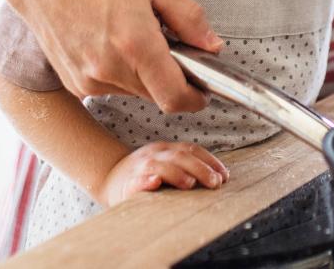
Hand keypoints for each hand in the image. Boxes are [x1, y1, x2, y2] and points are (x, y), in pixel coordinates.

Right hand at [10, 0, 222, 112]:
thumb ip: (189, 18)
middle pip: (157, 95)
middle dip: (170, 78)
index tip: (203, 91)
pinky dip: (121, 74)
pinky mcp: (75, 85)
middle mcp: (111, 69)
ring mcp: (90, 81)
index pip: (175, 97)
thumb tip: (213, 46)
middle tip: (166, 46)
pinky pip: (112, 88)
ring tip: (132, 38)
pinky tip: (110, 44)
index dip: (195, 99)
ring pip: (135, 92)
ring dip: (144, 75)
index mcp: (136, 44)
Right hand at [96, 141, 229, 205]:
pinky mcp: (127, 184)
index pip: (191, 150)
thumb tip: (218, 176)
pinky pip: (136, 181)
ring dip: (176, 174)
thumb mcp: (166, 165)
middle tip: (215, 183)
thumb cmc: (145, 175)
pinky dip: (146, 181)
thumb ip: (186, 167)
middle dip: (200, 169)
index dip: (210, 161)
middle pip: (180, 157)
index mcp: (166, 150)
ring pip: (159, 166)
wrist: (109, 178)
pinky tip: (154, 183)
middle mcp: (154, 154)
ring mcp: (140, 168)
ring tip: (190, 184)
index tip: (225, 175)